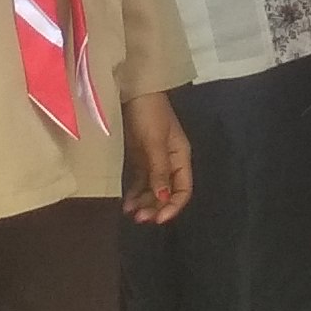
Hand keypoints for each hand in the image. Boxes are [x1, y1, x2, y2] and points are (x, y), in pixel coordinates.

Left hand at [124, 91, 194, 223]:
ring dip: (144, 203)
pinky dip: (135, 193)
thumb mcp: (155, 142)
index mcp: (180, 157)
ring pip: (152, 189)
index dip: (173, 206)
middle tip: (139, 219)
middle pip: (167, 192)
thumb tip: (164, 199)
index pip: (183, 189)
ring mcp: (154, 160)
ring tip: (130, 213)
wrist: (133, 90)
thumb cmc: (149, 114)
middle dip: (155, 207)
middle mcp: (169, 162)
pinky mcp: (139, 157)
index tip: (158, 219)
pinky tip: (127, 203)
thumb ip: (159, 171)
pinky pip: (140, 181)